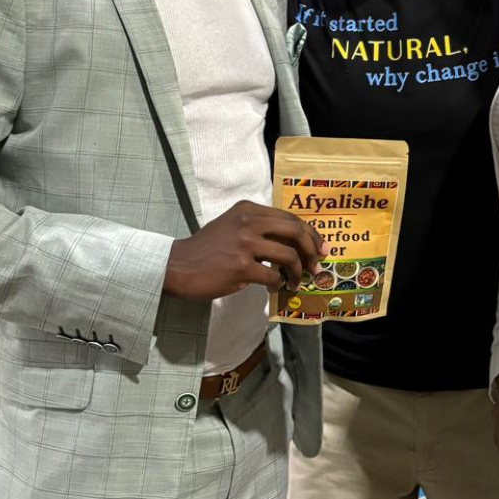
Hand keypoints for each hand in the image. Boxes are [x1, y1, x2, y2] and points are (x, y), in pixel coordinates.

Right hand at [163, 200, 327, 300]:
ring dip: (297, 273)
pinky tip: (274, 289)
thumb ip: (259, 228)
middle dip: (312, 250)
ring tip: (294, 282)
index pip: (290, 217)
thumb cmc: (207, 248)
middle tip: (316, 266)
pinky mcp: (240, 267)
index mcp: (249, 209)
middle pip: (295, 232)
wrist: (178, 265)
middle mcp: (248, 222)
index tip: (321, 247)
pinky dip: (278, 285)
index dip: (310, 233)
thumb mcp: (233, 226)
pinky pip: (272, 277)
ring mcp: (244, 244)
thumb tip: (293, 243)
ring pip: (288, 256)